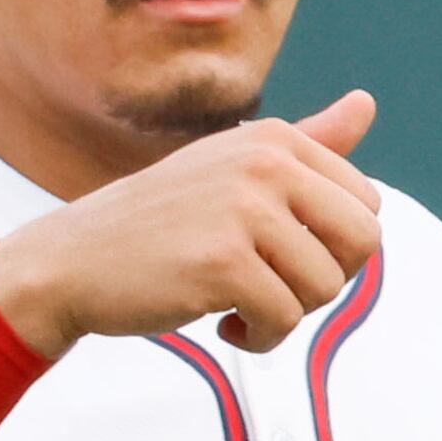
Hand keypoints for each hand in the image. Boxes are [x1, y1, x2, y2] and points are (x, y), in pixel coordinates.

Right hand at [0, 91, 380, 357]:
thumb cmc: (159, 221)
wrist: (74, 260)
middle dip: (325, 281)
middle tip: (273, 286)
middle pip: (363, 243)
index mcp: (274, 139)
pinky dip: (259, 337)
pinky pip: (284, 320)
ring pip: (325, 288)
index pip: (366, 205)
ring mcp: (243, 211)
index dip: (333, 248)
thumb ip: (307, 141)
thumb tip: (367, 103)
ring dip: (286, 315)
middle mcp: (264, 164)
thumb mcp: (233, 166)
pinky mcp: (221, 263)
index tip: (283, 255)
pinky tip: (223, 322)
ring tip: (239, 304)